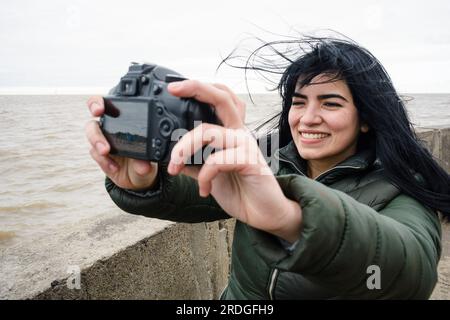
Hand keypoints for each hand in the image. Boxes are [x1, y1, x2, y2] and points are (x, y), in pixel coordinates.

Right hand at [85, 96, 157, 189]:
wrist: (139, 180)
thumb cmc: (144, 162)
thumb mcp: (149, 161)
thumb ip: (145, 161)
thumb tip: (143, 166)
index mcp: (123, 122)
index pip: (106, 106)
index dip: (98, 103)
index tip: (99, 109)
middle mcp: (109, 130)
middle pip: (92, 124)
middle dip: (94, 132)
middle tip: (104, 145)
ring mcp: (103, 143)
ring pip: (91, 139)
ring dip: (97, 144)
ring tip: (106, 152)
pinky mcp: (100, 157)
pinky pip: (96, 156)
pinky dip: (104, 161)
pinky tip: (114, 167)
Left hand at [167, 81, 301, 242]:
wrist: (265, 213)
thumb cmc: (242, 192)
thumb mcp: (210, 176)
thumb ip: (194, 163)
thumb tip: (172, 157)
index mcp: (230, 133)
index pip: (219, 101)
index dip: (199, 89)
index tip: (174, 88)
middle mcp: (239, 133)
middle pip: (221, 99)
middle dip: (196, 88)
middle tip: (174, 89)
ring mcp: (246, 145)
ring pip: (208, 131)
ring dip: (184, 148)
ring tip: (175, 166)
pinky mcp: (250, 161)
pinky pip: (217, 160)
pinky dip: (204, 176)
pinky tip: (203, 189)